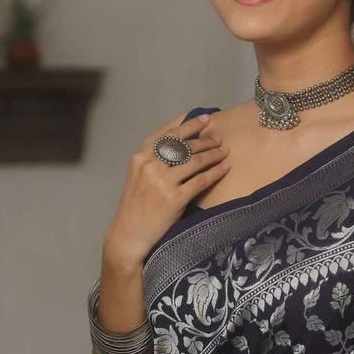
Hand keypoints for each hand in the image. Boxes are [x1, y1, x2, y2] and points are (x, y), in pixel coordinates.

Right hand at [104, 110, 229, 266]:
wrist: (129, 234)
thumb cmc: (136, 206)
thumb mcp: (138, 177)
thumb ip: (154, 160)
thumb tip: (180, 145)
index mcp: (141, 157)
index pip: (168, 134)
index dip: (189, 124)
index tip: (205, 118)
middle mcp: (150, 165)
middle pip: (184, 145)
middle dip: (205, 139)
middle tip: (219, 137)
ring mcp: (162, 182)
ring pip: (195, 161)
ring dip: (213, 153)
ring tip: (225, 151)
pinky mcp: (174, 199)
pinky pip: (201, 181)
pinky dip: (215, 173)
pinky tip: (225, 168)